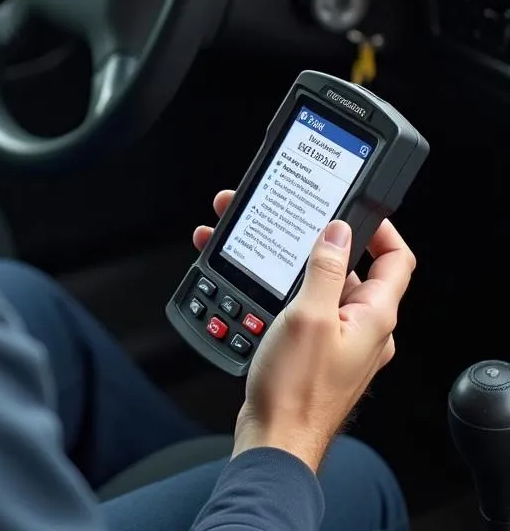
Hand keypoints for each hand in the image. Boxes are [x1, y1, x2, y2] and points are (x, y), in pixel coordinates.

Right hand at [191, 192, 416, 473]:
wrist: (274, 438)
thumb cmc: (295, 389)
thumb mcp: (307, 316)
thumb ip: (324, 269)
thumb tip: (337, 232)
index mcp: (373, 317)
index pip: (396, 260)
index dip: (379, 228)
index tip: (352, 206)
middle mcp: (362, 328)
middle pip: (349, 268)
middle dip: (312, 242)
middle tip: (287, 222)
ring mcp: (339, 340)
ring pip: (318, 287)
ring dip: (286, 266)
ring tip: (253, 251)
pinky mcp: (315, 350)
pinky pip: (302, 308)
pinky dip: (277, 291)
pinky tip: (247, 287)